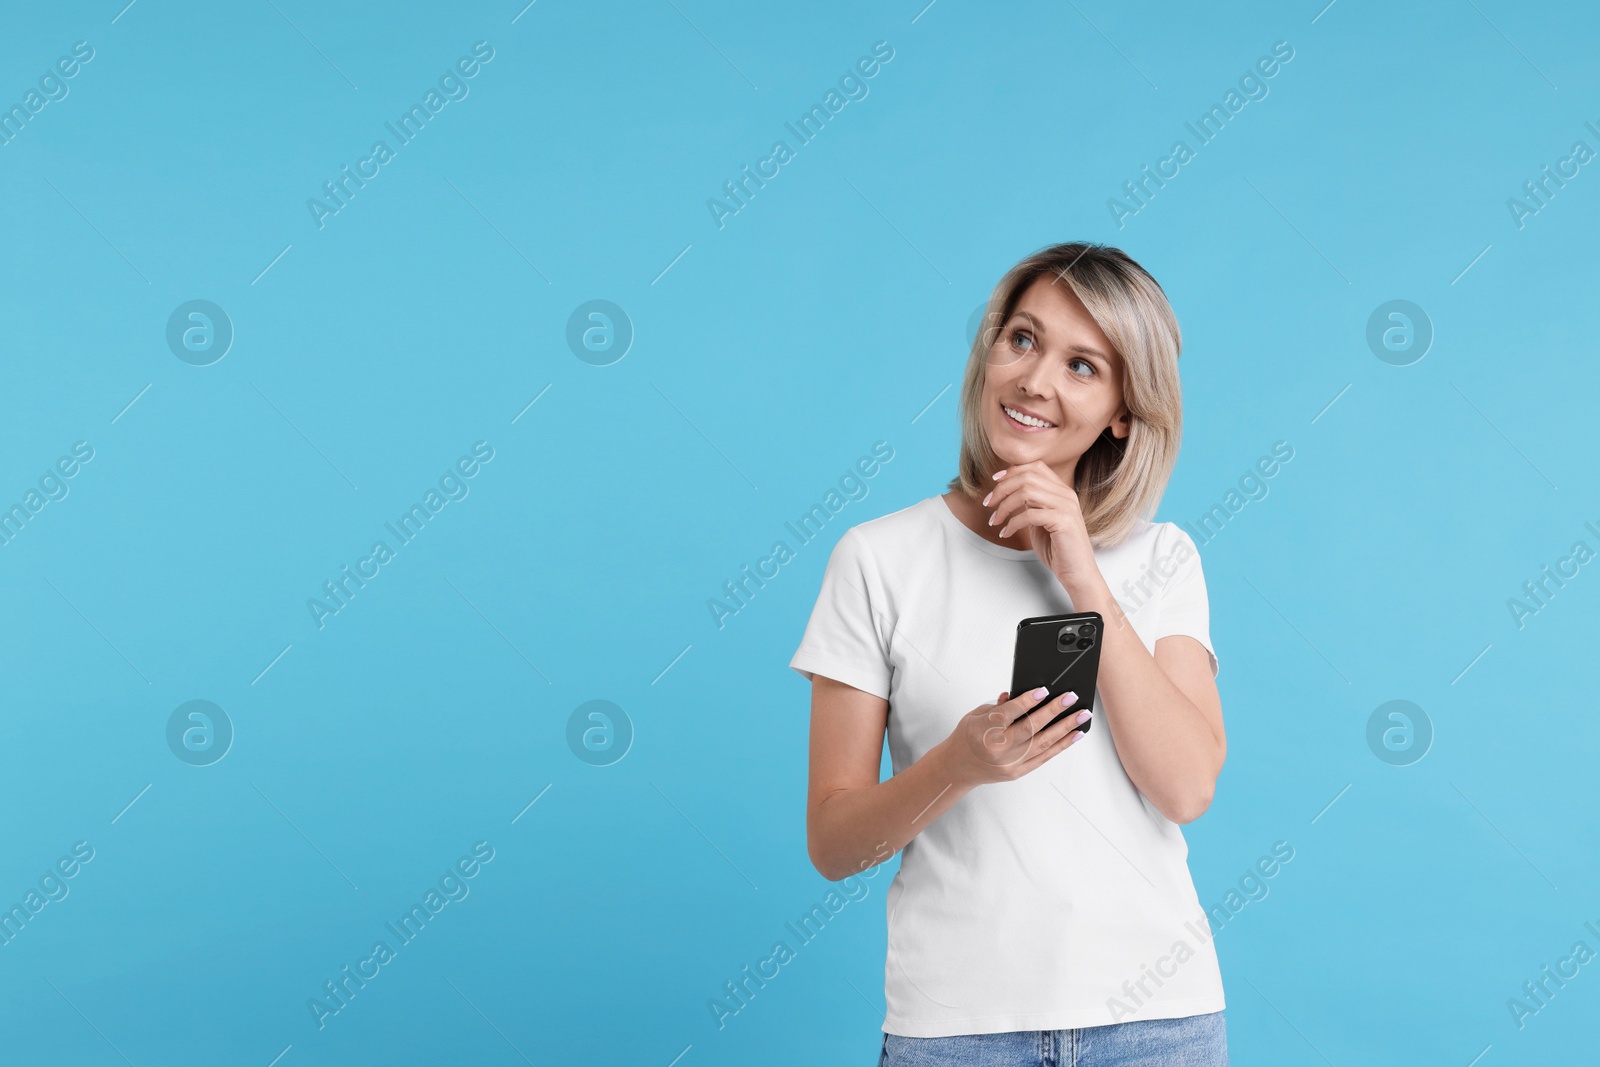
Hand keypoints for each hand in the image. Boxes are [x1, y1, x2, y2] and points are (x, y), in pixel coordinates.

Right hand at [941, 688, 1091, 786]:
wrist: (957, 767)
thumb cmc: (968, 737)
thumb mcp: (976, 715)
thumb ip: (999, 705)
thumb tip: (1020, 694)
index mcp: (984, 730)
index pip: (1009, 713)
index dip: (1027, 701)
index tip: (1044, 690)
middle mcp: (998, 748)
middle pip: (1030, 727)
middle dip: (1054, 711)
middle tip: (1071, 697)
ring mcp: (1009, 762)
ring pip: (1042, 743)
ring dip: (1065, 728)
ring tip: (1082, 716)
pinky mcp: (1017, 772)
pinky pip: (1044, 757)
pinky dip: (1061, 745)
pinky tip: (1074, 734)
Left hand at [982, 461, 1096, 585]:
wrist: (1078, 573)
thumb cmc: (1058, 549)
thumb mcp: (1041, 520)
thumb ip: (1032, 503)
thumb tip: (1012, 490)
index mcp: (1063, 491)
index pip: (1036, 467)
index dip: (1012, 471)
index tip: (995, 482)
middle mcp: (1066, 495)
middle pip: (1027, 476)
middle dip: (1002, 488)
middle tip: (988, 503)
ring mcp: (1066, 507)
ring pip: (1026, 492)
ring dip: (1004, 506)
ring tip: (995, 520)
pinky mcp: (1063, 521)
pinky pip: (1028, 514)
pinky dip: (1012, 523)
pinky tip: (1006, 533)